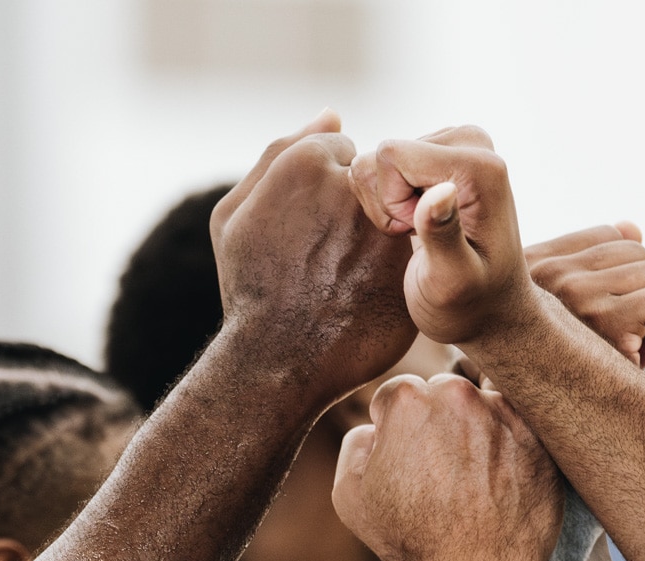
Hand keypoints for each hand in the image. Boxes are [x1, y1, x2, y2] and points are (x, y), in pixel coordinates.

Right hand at [212, 111, 418, 405]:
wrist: (279, 363)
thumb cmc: (250, 289)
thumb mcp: (233, 215)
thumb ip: (280, 152)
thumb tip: (333, 114)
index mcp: (307, 162)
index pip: (342, 151)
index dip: (325, 191)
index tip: (312, 229)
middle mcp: (354, 185)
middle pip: (374, 177)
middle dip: (361, 205)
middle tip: (333, 253)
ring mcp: (387, 223)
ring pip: (397, 209)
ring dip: (381, 234)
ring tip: (348, 275)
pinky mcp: (411, 261)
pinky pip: (411, 246)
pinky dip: (394, 264)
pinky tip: (367, 292)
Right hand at [332, 373, 561, 560]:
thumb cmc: (410, 541)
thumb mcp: (350, 496)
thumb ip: (354, 443)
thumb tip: (375, 427)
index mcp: (408, 401)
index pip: (396, 394)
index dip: (394, 428)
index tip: (404, 460)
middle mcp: (458, 395)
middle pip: (441, 393)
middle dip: (436, 421)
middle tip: (438, 470)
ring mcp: (504, 413)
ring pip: (483, 405)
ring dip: (475, 428)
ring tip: (470, 476)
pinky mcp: (539, 437)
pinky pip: (520, 426)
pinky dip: (510, 442)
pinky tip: (498, 476)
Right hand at [349, 127, 537, 346]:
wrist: (488, 309)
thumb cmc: (471, 305)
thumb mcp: (454, 281)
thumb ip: (443, 235)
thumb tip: (442, 190)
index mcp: (480, 166)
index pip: (392, 155)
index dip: (392, 205)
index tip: (420, 236)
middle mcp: (472, 142)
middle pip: (382, 154)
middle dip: (388, 204)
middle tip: (419, 238)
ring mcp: (455, 145)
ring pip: (377, 160)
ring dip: (386, 204)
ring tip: (419, 233)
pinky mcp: (439, 153)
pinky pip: (382, 165)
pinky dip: (388, 201)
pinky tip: (417, 225)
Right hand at [526, 223, 644, 366]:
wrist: (546, 430)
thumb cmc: (560, 372)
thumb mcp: (567, 310)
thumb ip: (593, 264)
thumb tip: (632, 227)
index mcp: (529, 264)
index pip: (606, 234)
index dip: (627, 272)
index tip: (622, 309)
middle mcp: (544, 275)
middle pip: (636, 250)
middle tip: (634, 335)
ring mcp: (573, 295)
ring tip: (640, 345)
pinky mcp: (604, 321)